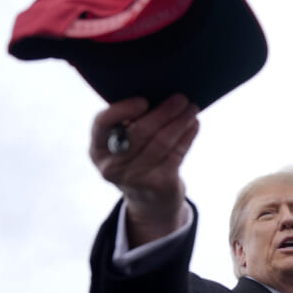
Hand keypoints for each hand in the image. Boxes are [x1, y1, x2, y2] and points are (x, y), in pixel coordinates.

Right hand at [89, 94, 199, 245]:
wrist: (149, 200)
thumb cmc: (137, 158)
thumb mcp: (124, 143)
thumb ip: (132, 121)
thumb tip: (160, 92)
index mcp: (98, 148)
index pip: (102, 123)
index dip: (122, 110)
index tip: (143, 100)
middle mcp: (112, 166)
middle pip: (140, 132)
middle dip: (163, 112)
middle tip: (181, 98)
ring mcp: (134, 178)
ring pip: (162, 142)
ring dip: (180, 122)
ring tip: (192, 108)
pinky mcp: (158, 184)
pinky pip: (176, 154)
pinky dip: (187, 136)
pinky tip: (194, 124)